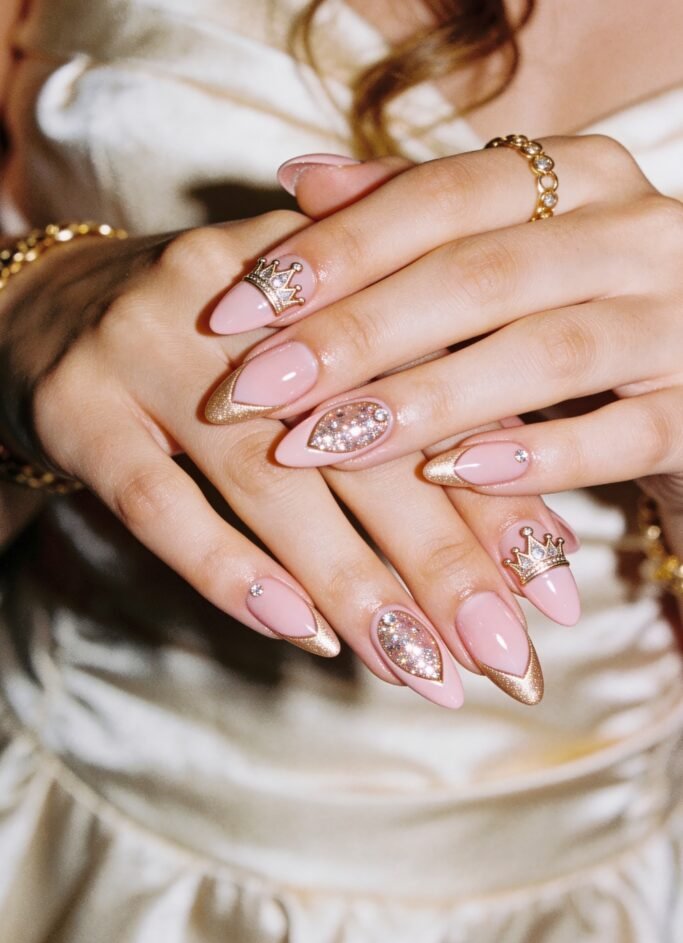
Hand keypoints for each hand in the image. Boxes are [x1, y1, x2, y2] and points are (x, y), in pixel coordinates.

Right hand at [0, 209, 562, 707]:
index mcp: (327, 273)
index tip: (555, 587)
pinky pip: (162, 506)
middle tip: (509, 659)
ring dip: (358, 588)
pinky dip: (234, 574)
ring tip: (425, 673)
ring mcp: (153, 350)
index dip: (500, 491)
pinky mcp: (82, 409)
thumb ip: (418, 412)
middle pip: (368, 444)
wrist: (51, 306)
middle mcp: (247, 305)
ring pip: (274, 484)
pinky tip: (302, 635)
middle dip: (447, 563)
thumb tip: (530, 535)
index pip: (435, 391)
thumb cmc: (219, 348)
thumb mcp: (319, 352)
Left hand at [205, 135, 682, 557]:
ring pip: (540, 355)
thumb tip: (296, 178)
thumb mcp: (509, 246)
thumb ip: (413, 212)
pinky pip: (616, 437)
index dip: (331, 252)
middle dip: (351, 335)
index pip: (439, 198)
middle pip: (478, 274)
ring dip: (418, 402)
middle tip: (249, 391)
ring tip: (315, 445)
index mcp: (581, 177)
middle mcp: (636, 234)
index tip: (232, 310)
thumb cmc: (583, 307)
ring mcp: (678, 322)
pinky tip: (442, 477)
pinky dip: (528, 460)